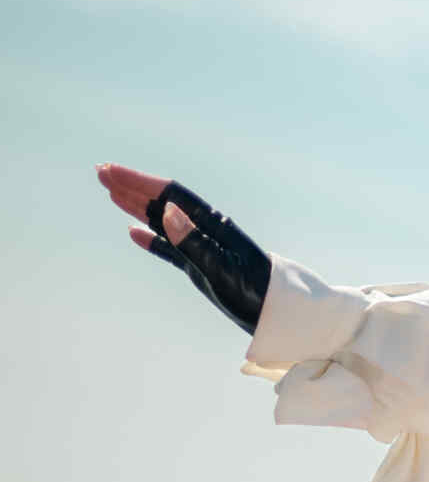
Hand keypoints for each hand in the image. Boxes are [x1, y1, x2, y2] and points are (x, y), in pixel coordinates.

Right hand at [97, 163, 272, 336]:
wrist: (275, 311)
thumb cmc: (252, 289)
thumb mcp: (219, 267)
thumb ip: (192, 240)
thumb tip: (166, 210)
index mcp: (211, 224)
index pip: (170, 195)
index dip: (139, 181)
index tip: (111, 171)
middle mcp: (205, 230)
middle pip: (162, 202)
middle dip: (132, 186)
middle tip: (101, 172)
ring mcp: (201, 247)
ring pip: (162, 221)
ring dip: (136, 206)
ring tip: (111, 193)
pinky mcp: (199, 265)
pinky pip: (169, 248)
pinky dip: (150, 238)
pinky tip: (133, 233)